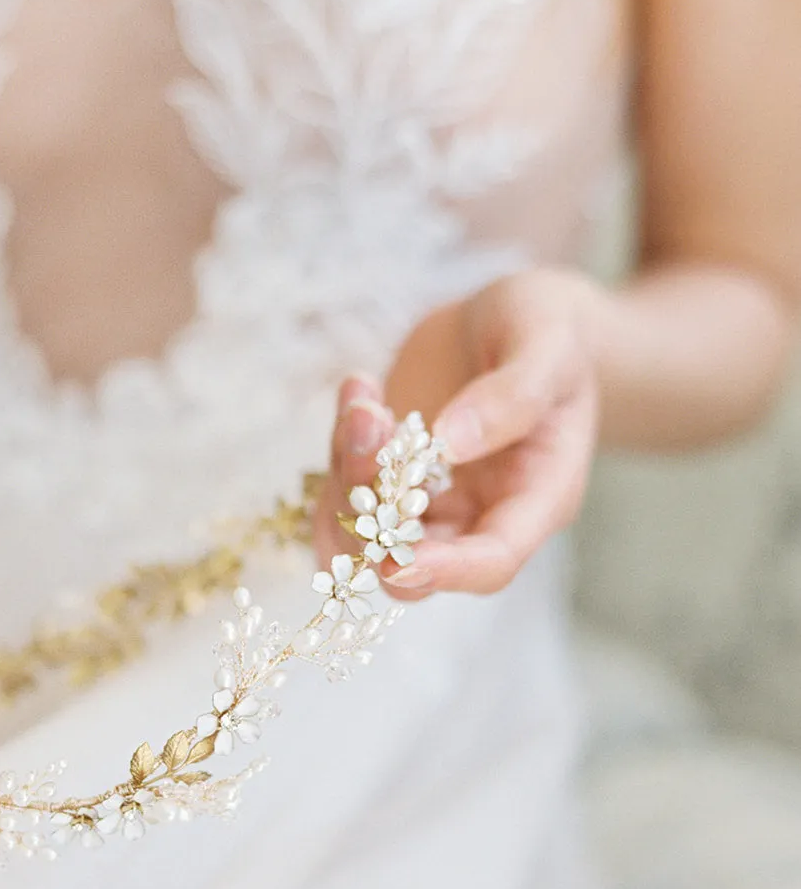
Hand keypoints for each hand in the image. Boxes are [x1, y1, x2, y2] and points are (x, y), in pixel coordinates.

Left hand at [320, 269, 601, 598]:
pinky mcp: (390, 473)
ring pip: (365, 533)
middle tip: (368, 428)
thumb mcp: (549, 346)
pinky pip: (345, 488)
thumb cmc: (551, 330)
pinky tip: (359, 389)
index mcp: (535, 499)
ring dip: (347, 476)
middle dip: (373, 516)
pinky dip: (338, 448)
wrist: (520, 317)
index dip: (445, 572)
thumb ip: (512, 396)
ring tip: (364, 403)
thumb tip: (452, 443)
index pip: (492, 563)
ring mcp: (429, 498)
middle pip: (412, 562)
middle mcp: (478, 513)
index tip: (397, 561)